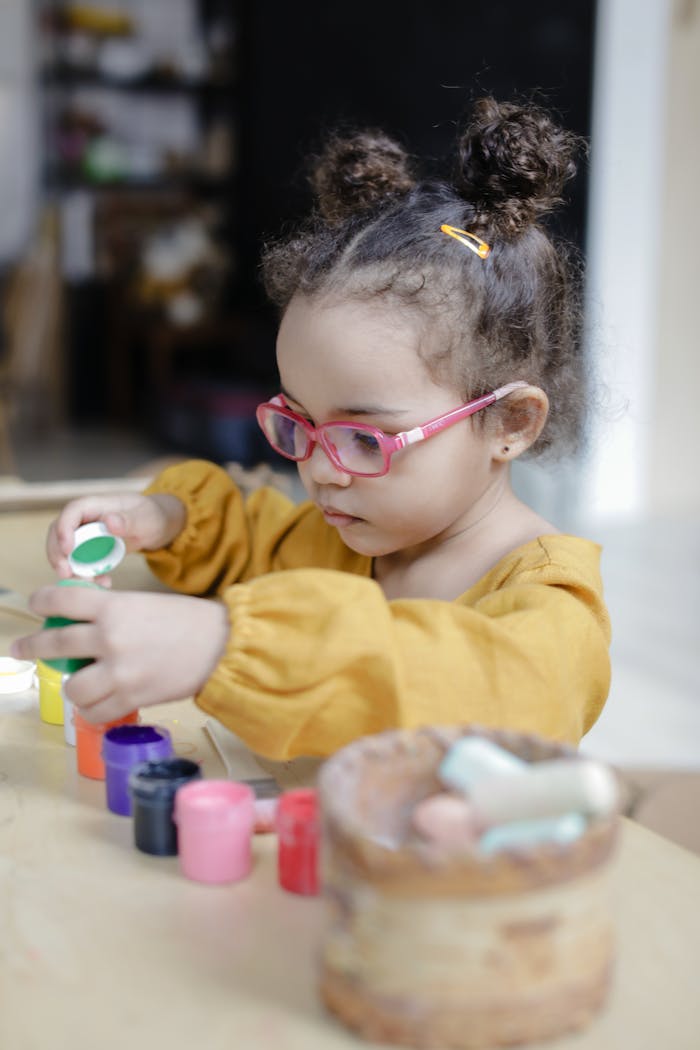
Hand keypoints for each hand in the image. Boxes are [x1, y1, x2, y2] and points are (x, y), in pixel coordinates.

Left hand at [11, 585, 228, 723]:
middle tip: (20, 649)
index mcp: (114, 607)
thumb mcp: (144, 604)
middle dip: (31, 646)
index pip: (62, 600)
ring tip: (82, 683)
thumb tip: (79, 625)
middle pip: (54, 644)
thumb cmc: (187, 621)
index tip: (35, 606)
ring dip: (74, 686)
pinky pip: (95, 712)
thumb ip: (111, 613)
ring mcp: (119, 671)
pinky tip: (98, 703)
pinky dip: (92, 709)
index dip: (42, 601)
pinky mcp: (131, 697)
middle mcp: (110, 638)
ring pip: (72, 686)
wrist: (220, 645)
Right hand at [46, 493, 186, 577]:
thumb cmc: (152, 516)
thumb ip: (129, 520)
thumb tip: (109, 522)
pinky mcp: (90, 550)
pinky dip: (86, 575)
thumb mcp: (146, 519)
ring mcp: (86, 535)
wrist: (159, 526)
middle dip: (58, 554)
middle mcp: (86, 519)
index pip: (71, 512)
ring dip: (71, 569)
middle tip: (66, 574)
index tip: (68, 550)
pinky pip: (80, 563)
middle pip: (59, 533)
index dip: (64, 529)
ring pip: (65, 551)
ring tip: (90, 583)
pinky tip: (104, 583)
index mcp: (96, 505)